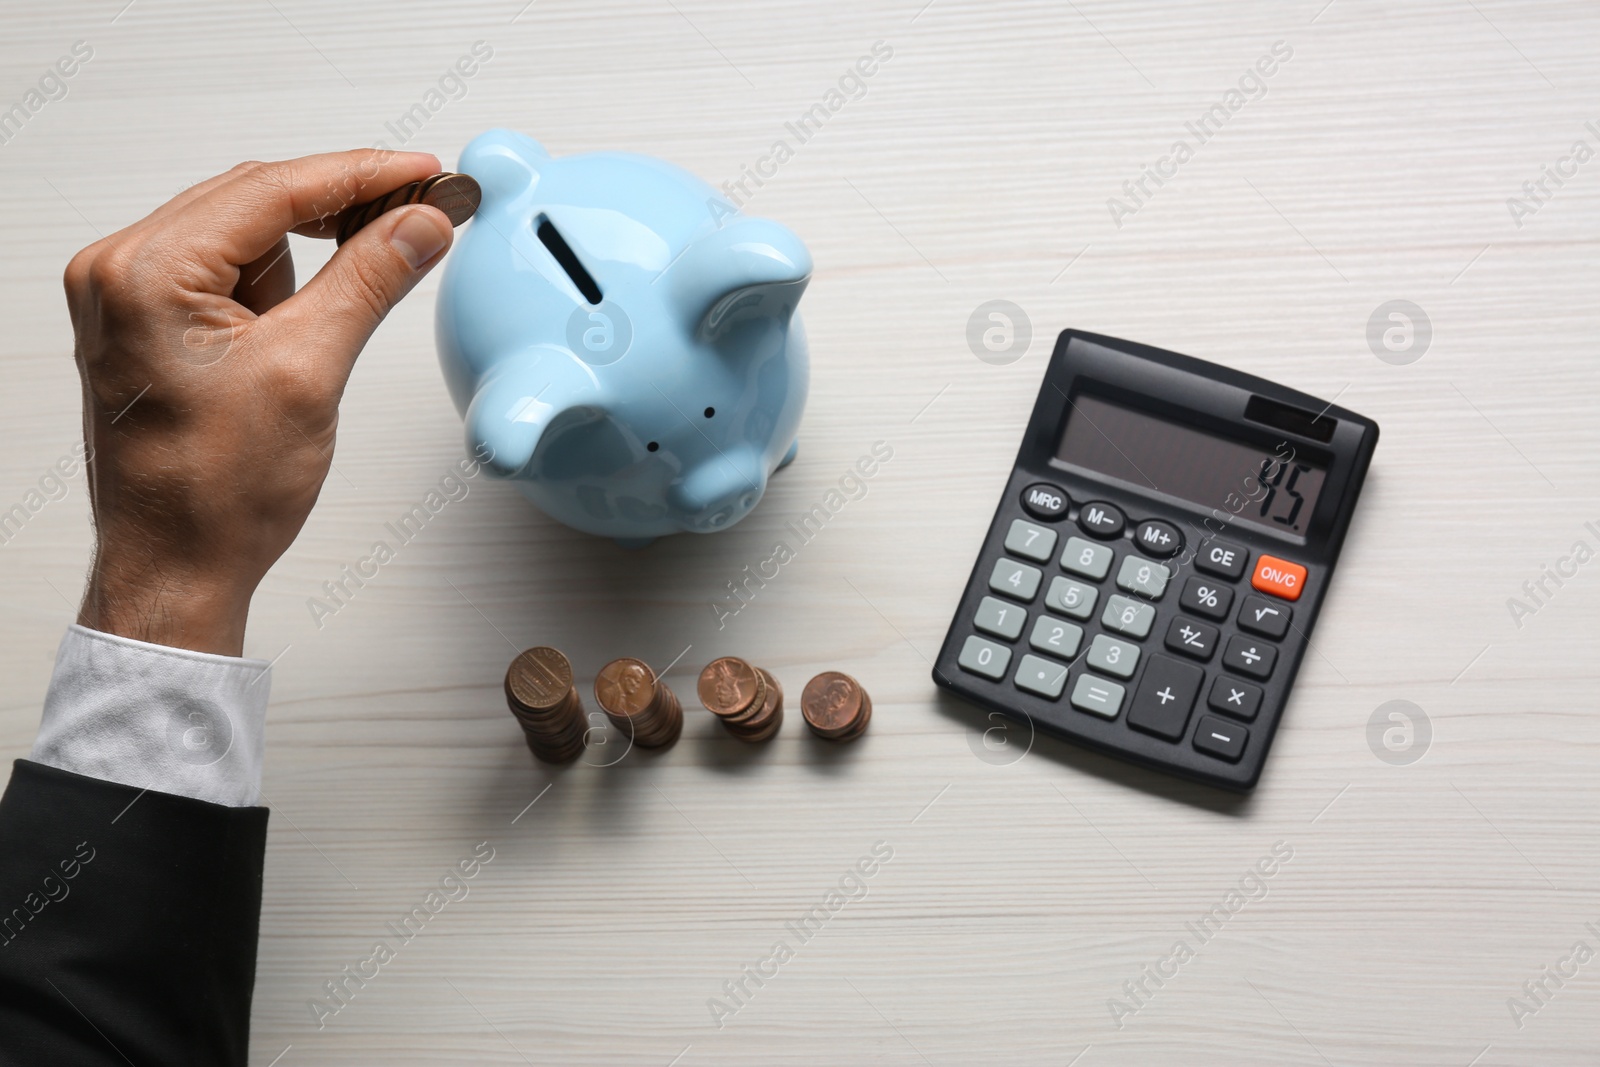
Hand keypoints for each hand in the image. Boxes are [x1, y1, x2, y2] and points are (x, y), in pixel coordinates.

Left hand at [65, 149, 454, 655]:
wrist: (176, 567)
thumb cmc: (214, 495)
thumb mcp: (311, 371)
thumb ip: (368, 281)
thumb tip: (417, 225)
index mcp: (146, 274)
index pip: (272, 190)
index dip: (361, 175)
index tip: (422, 172)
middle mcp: (119, 272)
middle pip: (252, 198)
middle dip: (338, 209)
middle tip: (418, 212)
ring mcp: (125, 296)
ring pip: (241, 234)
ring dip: (304, 257)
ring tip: (340, 314)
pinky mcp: (144, 322)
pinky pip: (221, 271)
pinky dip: (274, 283)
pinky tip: (306, 318)